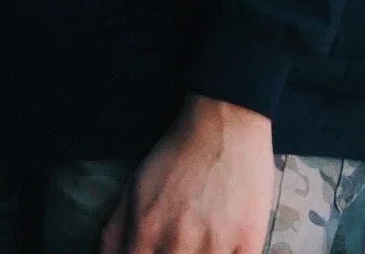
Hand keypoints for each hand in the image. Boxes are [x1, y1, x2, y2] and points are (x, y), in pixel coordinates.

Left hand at [99, 94, 275, 253]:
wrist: (224, 122)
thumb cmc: (177, 154)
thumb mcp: (135, 185)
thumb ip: (116, 232)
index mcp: (145, 232)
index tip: (153, 253)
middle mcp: (176, 244)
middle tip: (178, 245)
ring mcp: (214, 247)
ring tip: (201, 240)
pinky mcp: (248, 243)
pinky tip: (223, 247)